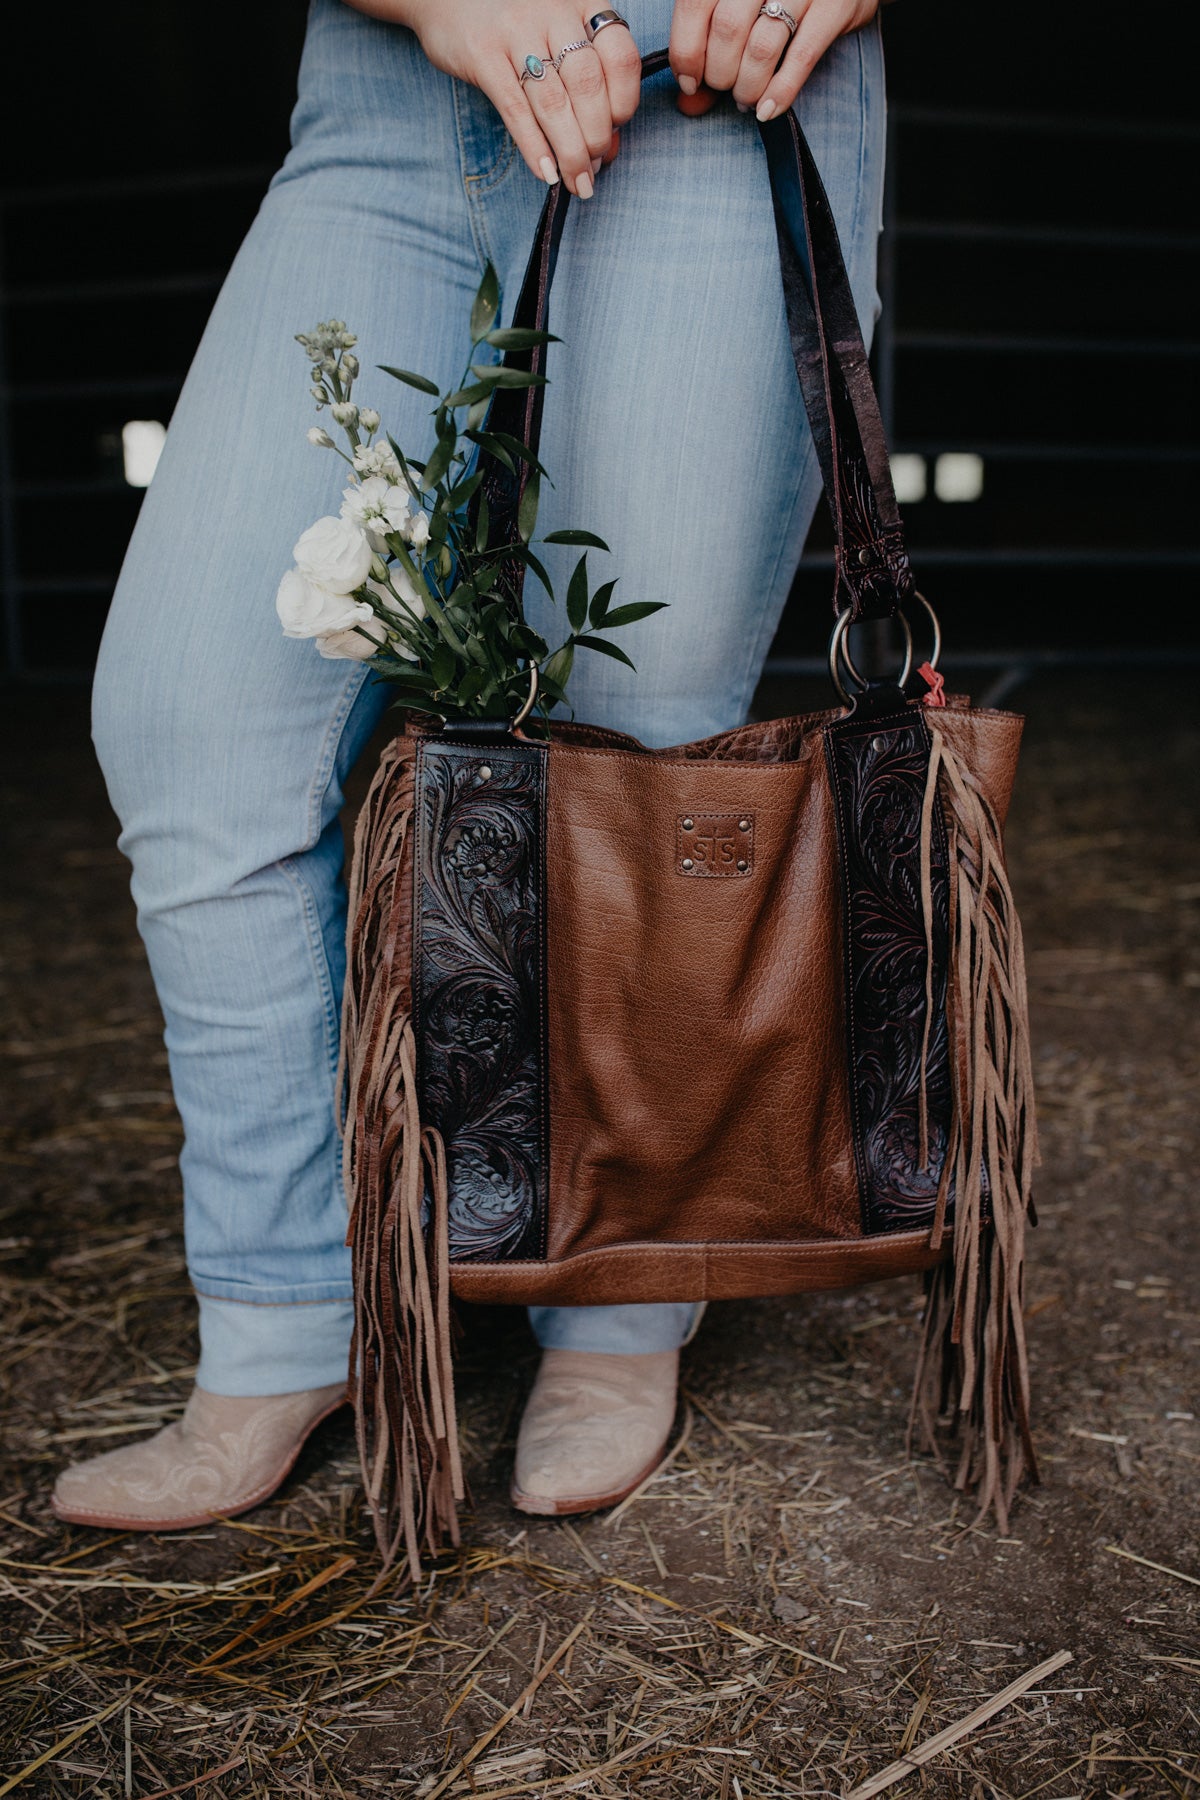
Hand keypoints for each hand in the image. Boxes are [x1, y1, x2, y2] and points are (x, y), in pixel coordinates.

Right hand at [349, 0, 642, 195]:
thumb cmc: (513, 22)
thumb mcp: (556, 36)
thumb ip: (585, 83)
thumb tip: (609, 148)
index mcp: (582, 4)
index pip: (621, 58)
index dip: (624, 102)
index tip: (615, 131)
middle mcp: (554, 12)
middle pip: (588, 86)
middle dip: (596, 137)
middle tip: (592, 168)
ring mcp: (517, 31)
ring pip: (555, 103)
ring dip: (570, 152)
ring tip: (577, 182)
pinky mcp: (483, 53)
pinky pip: (516, 109)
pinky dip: (534, 146)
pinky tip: (546, 172)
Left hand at [669, 0, 877, 121]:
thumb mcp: (741, 7)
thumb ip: (709, 46)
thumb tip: (687, 101)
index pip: (694, 5)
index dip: (686, 51)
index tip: (689, 82)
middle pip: (727, 29)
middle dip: (719, 74)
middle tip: (724, 87)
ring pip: (761, 47)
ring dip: (747, 87)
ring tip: (745, 99)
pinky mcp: (837, 6)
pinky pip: (802, 57)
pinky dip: (780, 91)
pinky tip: (767, 109)